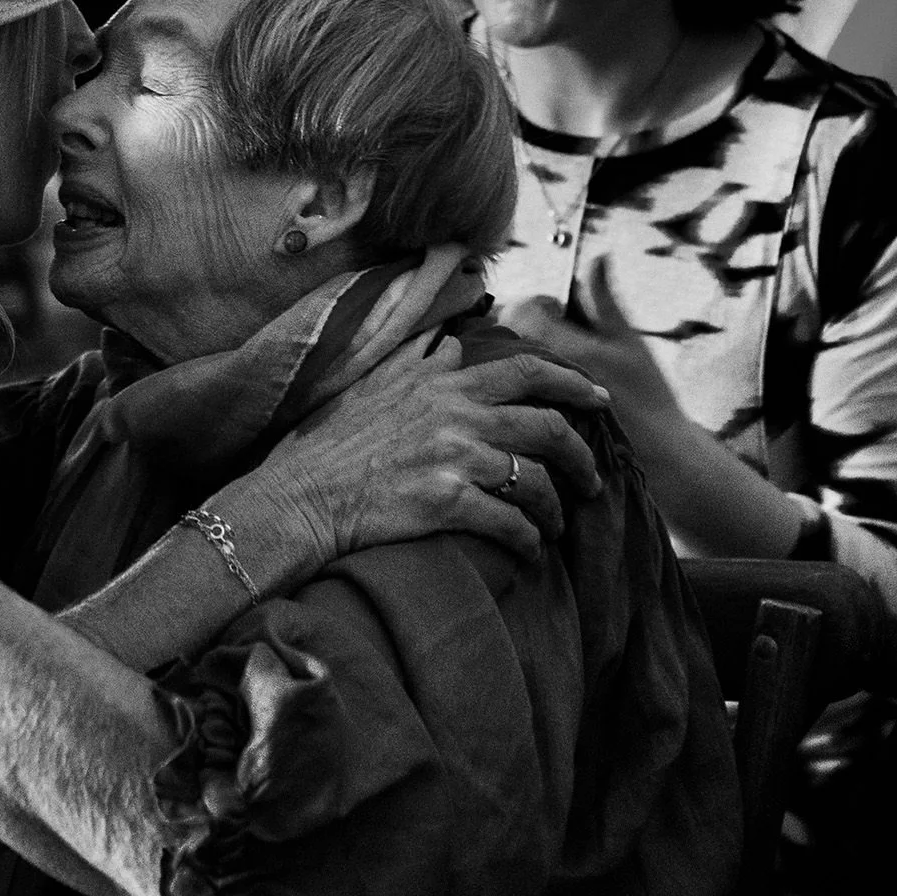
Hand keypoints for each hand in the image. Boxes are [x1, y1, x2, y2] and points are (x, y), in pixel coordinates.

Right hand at [203, 335, 608, 593]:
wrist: (297, 497)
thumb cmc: (327, 446)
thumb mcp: (371, 385)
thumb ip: (417, 362)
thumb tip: (452, 343)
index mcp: (441, 382)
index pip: (527, 371)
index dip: (573, 383)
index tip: (600, 401)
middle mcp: (454, 414)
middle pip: (548, 428)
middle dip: (582, 457)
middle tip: (592, 480)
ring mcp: (451, 457)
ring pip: (536, 480)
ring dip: (556, 507)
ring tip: (557, 524)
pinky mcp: (444, 502)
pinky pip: (510, 523)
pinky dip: (528, 541)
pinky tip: (528, 551)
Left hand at [496, 258, 685, 440]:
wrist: (657, 457)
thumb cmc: (648, 394)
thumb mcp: (628, 341)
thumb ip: (605, 299)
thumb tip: (597, 256)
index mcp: (563, 346)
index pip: (521, 309)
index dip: (539, 304)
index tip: (558, 311)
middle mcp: (539, 374)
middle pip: (505, 335)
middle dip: (522, 328)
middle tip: (549, 335)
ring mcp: (529, 401)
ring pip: (503, 365)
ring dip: (516, 357)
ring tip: (544, 363)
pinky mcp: (528, 423)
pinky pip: (505, 395)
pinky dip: (512, 385)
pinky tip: (535, 389)